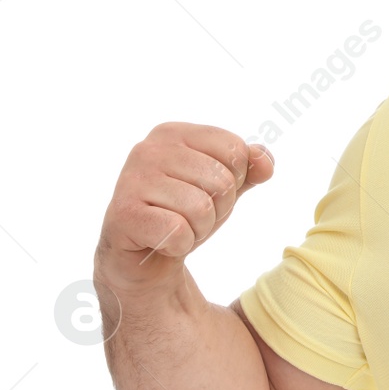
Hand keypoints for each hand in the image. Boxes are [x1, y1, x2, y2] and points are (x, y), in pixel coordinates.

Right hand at [95, 123, 273, 300]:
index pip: (235, 149)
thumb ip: (249, 168)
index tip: (208, 192)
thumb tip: (264, 161)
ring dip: (199, 229)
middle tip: (191, 216)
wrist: (141, 256)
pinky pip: (178, 232)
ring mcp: (132, 179)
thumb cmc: (182, 212)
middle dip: (218, 209)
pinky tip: (163, 241)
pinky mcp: (124, 213)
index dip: (235, 180)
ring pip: (201, 208)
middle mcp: (149, 149)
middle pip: (222, 181)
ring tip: (178, 227)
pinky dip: (180, 245)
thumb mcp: (223, 187)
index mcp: (174, 133)